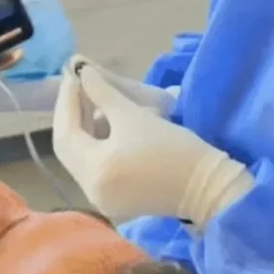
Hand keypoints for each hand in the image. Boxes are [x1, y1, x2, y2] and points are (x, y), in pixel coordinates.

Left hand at [52, 61, 250, 226]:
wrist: (208, 187)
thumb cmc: (173, 149)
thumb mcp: (134, 115)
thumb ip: (102, 93)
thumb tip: (82, 73)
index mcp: (94, 172)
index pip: (65, 133)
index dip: (66, 102)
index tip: (72, 77)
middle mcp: (91, 190)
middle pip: (69, 148)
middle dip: (72, 115)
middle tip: (79, 87)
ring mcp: (102, 199)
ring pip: (81, 158)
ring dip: (85, 129)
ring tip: (95, 102)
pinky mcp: (116, 200)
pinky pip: (95, 168)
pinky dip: (97, 145)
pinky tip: (107, 125)